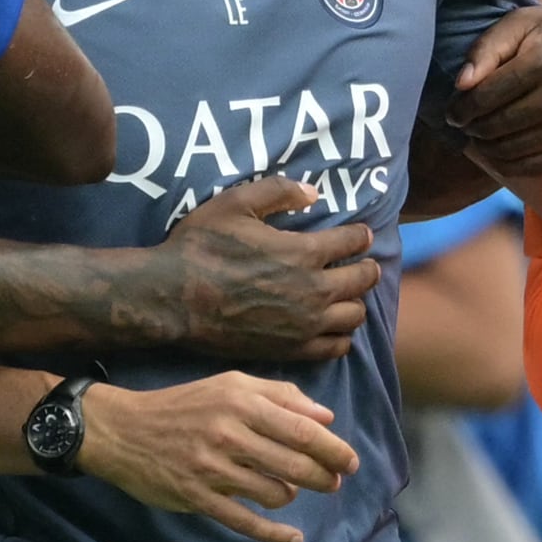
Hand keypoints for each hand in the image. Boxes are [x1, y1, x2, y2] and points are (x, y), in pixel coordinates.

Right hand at [77, 372, 360, 541]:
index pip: (304, 430)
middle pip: (296, 463)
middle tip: (332, 482)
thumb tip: (326, 417)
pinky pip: (245, 521)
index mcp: (242, 402)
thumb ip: (280, 396)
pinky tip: (294, 538)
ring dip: (292, 495)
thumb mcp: (230, 386)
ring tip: (291, 490)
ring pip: (274, 492)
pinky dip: (275, 533)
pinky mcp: (197, 498)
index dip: (335, 450)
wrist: (122, 429)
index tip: (350, 462)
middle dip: (324, 477)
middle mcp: (228, 433)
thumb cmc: (185, 405)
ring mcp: (211, 468)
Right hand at [151, 177, 378, 363]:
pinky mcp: (291, 349)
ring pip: (354, 316)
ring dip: (355, 303)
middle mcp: (313, 290)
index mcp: (303, 252)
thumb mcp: (235, 203)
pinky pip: (335, 348)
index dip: (361, 236)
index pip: (352, 242)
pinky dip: (341, 336)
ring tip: (348, 297)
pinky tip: (333, 328)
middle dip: (367, 269)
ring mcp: (304, 324)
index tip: (362, 235)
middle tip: (365, 265)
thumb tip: (314, 193)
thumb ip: (278, 192)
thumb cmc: (200, 247)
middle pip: (362, 280)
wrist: (173, 298)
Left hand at [451, 5, 541, 177]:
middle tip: (467, 124)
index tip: (454, 112)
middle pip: (494, 126)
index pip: (483, 97)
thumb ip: (488, 47)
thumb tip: (461, 84)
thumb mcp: (526, 22)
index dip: (460, 108)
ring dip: (487, 148)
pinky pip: (534, 167)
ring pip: (510, 150)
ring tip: (482, 137)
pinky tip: (501, 153)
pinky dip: (509, 164)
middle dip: (472, 128)